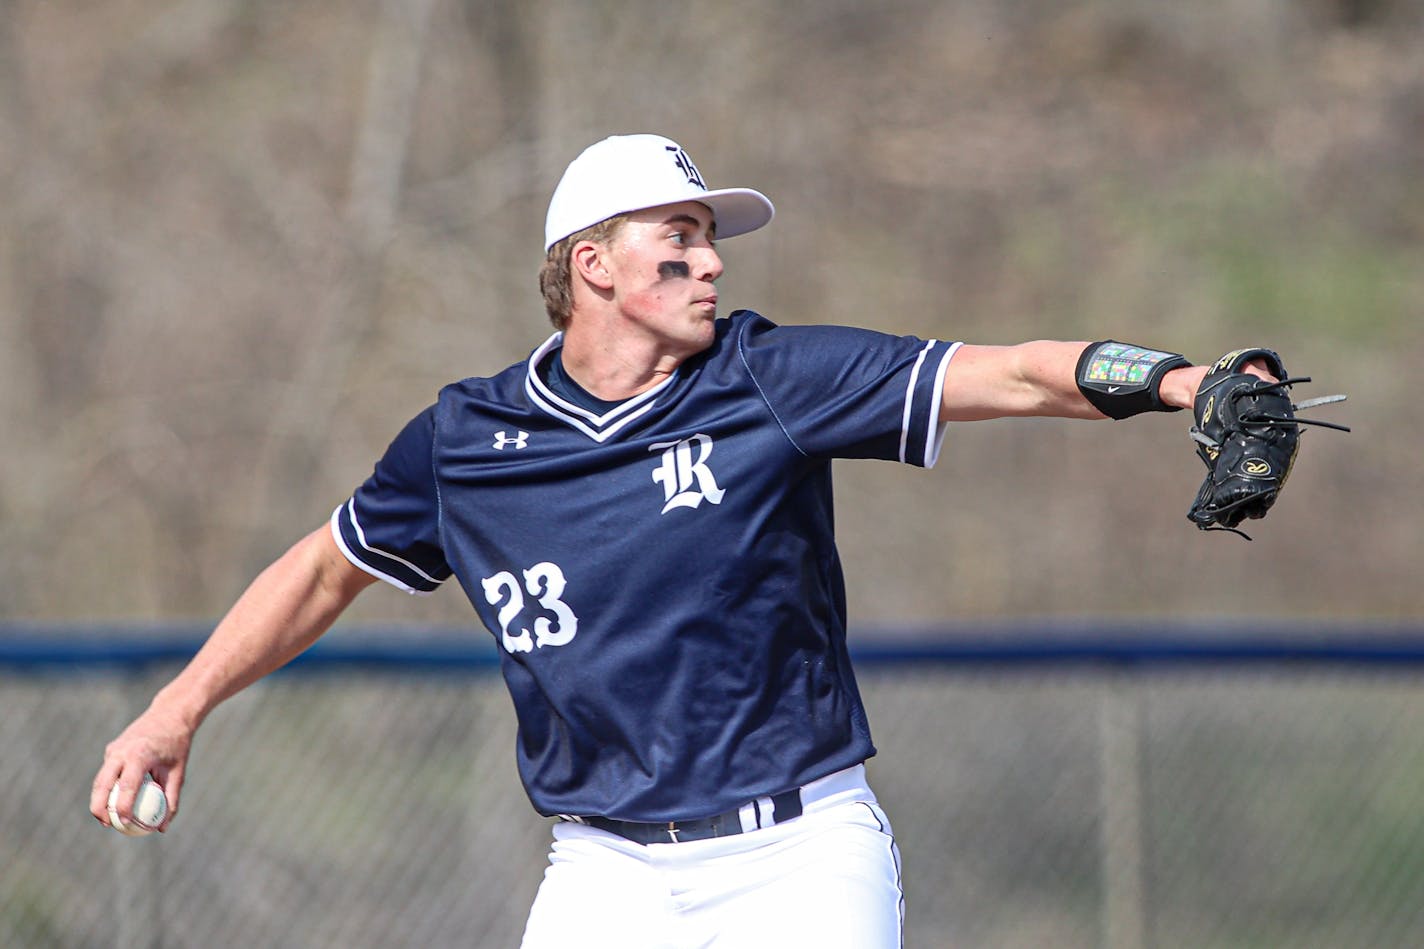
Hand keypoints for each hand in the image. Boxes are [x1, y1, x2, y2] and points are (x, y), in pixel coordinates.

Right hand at [90, 706, 193, 831]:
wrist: (170, 713)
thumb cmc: (177, 745)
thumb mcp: (179, 772)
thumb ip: (171, 799)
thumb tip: (162, 828)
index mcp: (140, 755)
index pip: (127, 786)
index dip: (123, 808)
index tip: (126, 824)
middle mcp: (122, 751)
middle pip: (102, 784)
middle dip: (99, 808)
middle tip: (107, 825)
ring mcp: (114, 748)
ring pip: (99, 779)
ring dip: (99, 799)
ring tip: (106, 819)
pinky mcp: (112, 748)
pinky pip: (107, 771)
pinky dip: (107, 787)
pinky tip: (114, 800)